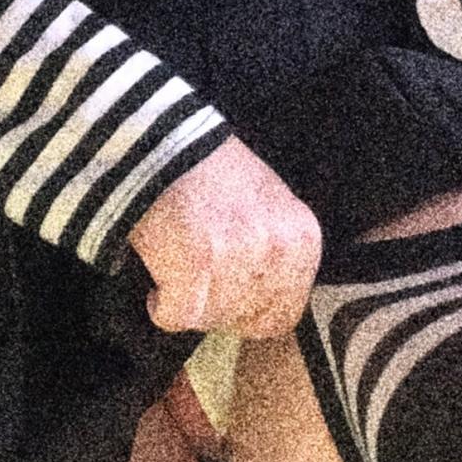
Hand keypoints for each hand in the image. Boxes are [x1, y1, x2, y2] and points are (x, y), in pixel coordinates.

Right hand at [126, 134, 323, 337]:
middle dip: (216, 307)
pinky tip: (158, 287)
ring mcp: (237, 260)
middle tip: (195, 283)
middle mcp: (277, 252)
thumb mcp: (270, 206)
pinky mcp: (194, 266)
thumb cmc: (212, 172)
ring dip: (188, 306)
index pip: (283, 315)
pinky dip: (163, 308)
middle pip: (243, 318)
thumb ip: (276, 252)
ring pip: (210, 319)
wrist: (165, 142)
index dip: (248, 313)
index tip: (225, 299)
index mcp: (303, 240)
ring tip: (176, 271)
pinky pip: (178, 317)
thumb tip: (261, 296)